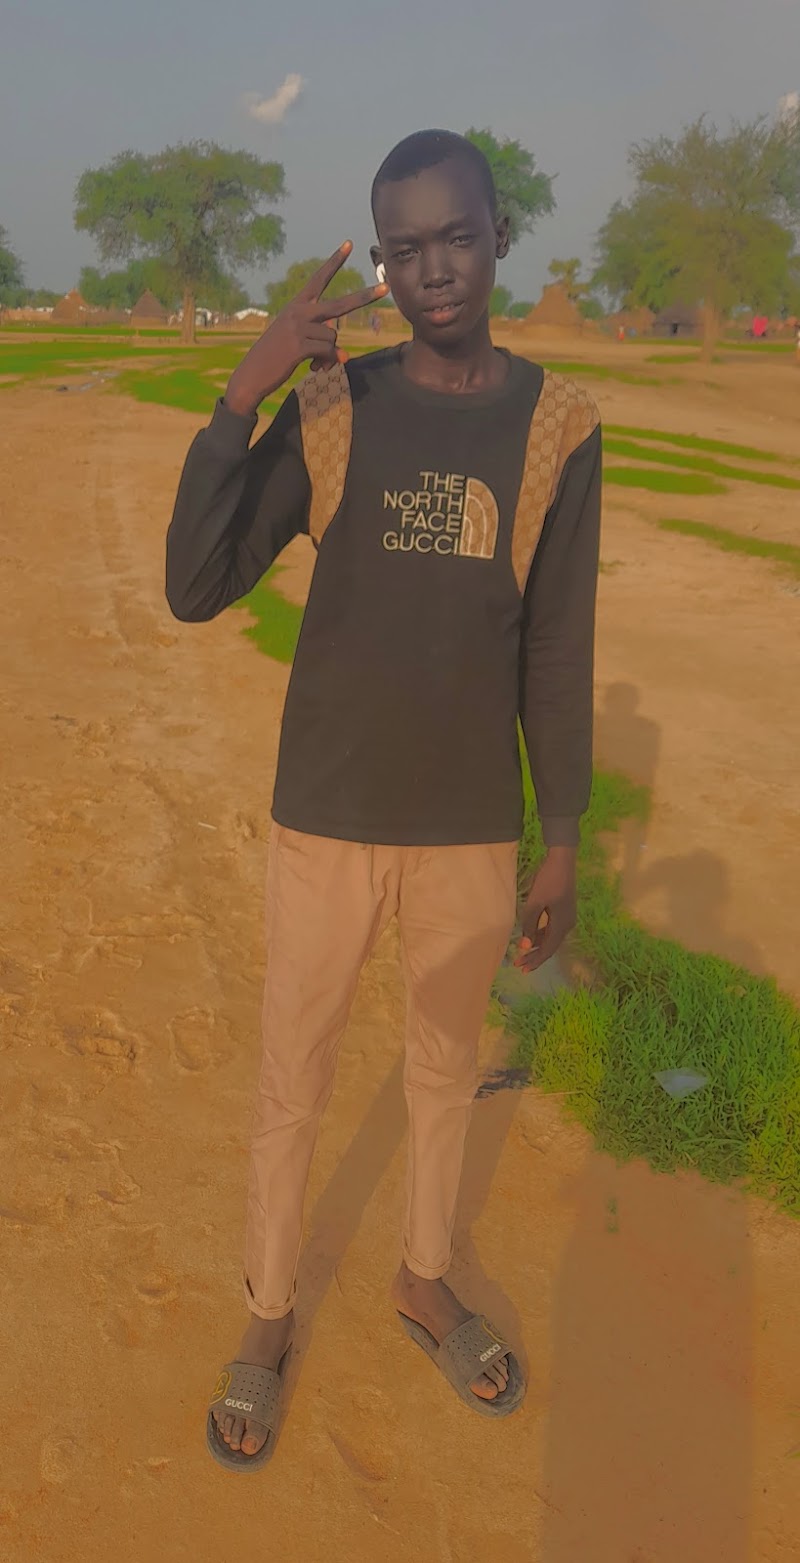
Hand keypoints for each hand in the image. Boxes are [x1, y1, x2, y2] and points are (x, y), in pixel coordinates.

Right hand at [224, 243, 388, 416]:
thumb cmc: (276, 356)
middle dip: (365, 298)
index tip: (348, 244)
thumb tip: (343, 356)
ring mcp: (299, 328)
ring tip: (312, 361)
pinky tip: (313, 368)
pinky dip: (325, 362)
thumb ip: (322, 342)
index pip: (319, 279)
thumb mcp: (299, 342)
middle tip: (386, 289)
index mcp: (297, 305)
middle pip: (340, 305)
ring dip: (328, 353)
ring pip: (334, 338)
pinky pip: (327, 352)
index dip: (334, 262)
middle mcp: (299, 312)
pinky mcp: (299, 346)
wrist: (252, 374)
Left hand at [514, 847, 577, 973]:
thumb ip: (530, 924)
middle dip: (535, 956)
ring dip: (537, 946)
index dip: (535, 960)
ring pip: (551, 938)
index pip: (548, 949)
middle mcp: (567, 924)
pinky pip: (552, 928)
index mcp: (562, 924)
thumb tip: (525, 946)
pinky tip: (531, 938)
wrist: (562, 861)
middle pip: (550, 946)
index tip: (523, 968)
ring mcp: (567, 918)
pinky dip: (541, 935)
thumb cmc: (548, 880)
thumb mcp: (535, 902)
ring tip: (522, 954)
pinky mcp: (564, 911)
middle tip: (519, 965)